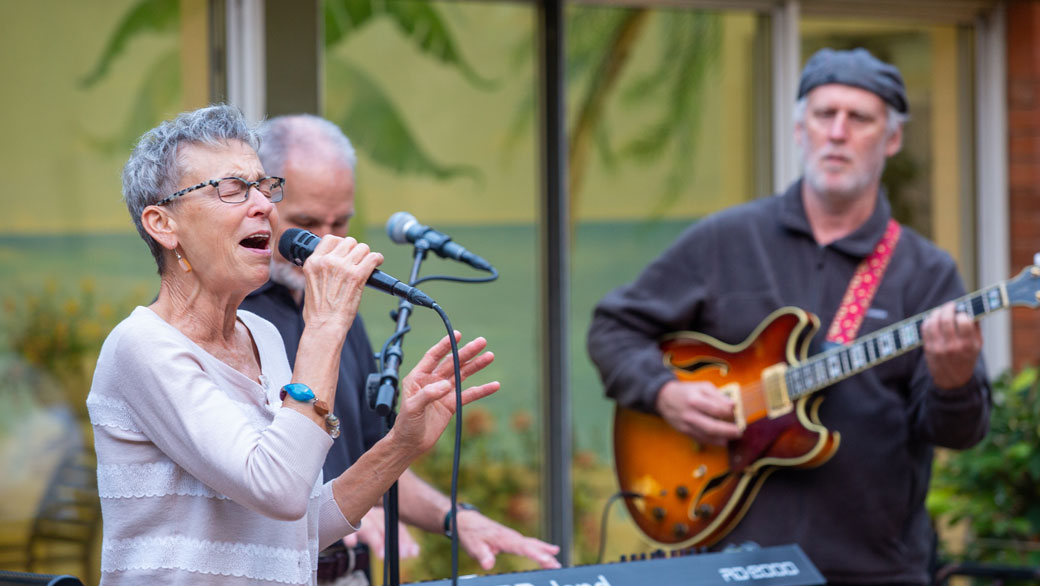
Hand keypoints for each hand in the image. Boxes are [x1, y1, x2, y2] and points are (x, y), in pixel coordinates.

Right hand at [300, 235, 383, 331]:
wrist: (324, 325)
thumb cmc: (318, 311)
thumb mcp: (310, 283)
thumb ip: (319, 269)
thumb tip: (330, 262)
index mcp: (313, 262)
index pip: (330, 239)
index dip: (341, 244)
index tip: (347, 251)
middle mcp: (327, 261)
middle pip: (349, 241)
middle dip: (355, 250)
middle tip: (358, 261)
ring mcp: (342, 267)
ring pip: (362, 248)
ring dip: (367, 255)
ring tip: (368, 263)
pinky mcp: (357, 276)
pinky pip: (373, 258)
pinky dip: (377, 259)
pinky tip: (377, 263)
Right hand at [343, 507, 419, 559]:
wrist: (343, 513)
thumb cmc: (367, 526)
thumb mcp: (383, 533)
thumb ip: (400, 541)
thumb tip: (415, 551)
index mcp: (383, 515)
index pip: (397, 526)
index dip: (405, 540)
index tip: (412, 553)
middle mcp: (372, 513)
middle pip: (385, 526)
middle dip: (394, 542)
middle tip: (401, 555)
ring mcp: (358, 518)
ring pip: (369, 527)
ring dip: (376, 542)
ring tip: (382, 556)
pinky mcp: (344, 523)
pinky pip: (346, 530)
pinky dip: (350, 536)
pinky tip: (352, 544)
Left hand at [390, 332, 499, 457]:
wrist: (411, 444)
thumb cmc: (405, 425)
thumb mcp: (412, 408)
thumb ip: (427, 394)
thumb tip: (445, 385)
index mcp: (418, 377)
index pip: (433, 356)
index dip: (445, 345)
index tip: (457, 335)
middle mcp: (431, 381)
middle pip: (452, 363)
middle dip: (466, 352)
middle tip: (482, 342)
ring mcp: (443, 392)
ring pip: (462, 375)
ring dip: (476, 365)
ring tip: (490, 356)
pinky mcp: (452, 404)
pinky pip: (468, 395)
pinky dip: (481, 390)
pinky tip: (494, 385)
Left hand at [456, 509, 560, 569]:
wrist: (466, 521)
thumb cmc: (470, 534)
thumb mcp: (473, 546)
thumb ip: (482, 555)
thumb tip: (488, 564)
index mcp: (504, 539)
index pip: (523, 548)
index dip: (536, 555)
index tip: (547, 561)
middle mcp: (512, 537)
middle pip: (532, 545)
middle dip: (545, 555)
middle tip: (557, 566)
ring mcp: (513, 537)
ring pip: (533, 544)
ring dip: (546, 552)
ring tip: (557, 562)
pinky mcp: (512, 539)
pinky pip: (529, 544)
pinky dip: (541, 548)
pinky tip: (549, 552)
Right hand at [654, 380, 742, 445]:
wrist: (664, 398)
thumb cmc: (687, 391)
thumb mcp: (702, 386)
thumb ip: (718, 396)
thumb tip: (733, 405)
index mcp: (695, 400)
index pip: (716, 410)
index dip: (729, 413)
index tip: (736, 412)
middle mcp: (690, 414)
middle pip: (712, 427)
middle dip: (728, 431)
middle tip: (739, 432)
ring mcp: (687, 425)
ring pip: (707, 436)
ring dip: (722, 438)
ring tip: (733, 437)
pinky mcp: (685, 432)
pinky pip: (701, 439)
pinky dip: (713, 442)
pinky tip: (722, 441)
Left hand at [921, 301, 981, 388]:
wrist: (952, 380)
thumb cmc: (967, 359)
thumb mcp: (977, 346)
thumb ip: (975, 328)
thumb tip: (972, 308)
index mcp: (968, 345)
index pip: (963, 322)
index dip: (962, 314)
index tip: (962, 312)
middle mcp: (952, 346)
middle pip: (946, 320)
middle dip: (948, 308)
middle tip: (950, 305)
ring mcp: (938, 347)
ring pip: (933, 323)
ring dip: (936, 313)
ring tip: (941, 310)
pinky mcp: (928, 348)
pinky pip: (925, 329)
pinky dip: (928, 321)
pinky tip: (933, 318)